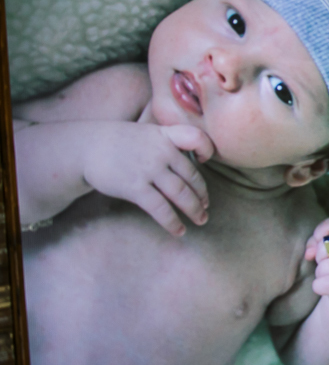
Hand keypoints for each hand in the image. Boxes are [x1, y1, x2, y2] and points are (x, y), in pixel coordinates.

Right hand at [82, 122, 213, 235]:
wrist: (85, 148)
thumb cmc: (119, 143)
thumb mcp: (147, 133)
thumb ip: (168, 143)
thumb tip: (189, 164)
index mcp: (165, 135)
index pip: (196, 138)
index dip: (207, 149)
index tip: (205, 161)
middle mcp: (161, 152)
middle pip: (191, 176)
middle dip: (201, 195)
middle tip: (206, 207)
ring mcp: (149, 170)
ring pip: (181, 194)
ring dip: (194, 210)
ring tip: (201, 220)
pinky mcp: (135, 187)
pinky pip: (160, 208)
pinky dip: (172, 222)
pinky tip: (178, 231)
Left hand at [304, 219, 328, 316]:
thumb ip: (315, 243)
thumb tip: (309, 253)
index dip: (317, 235)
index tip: (318, 246)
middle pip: (322, 249)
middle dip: (319, 260)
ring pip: (322, 268)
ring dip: (320, 276)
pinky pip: (324, 284)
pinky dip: (319, 287)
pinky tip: (326, 289)